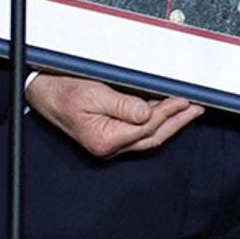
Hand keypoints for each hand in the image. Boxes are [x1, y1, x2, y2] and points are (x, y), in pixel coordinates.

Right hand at [26, 73, 203, 157]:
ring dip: (169, 121)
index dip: (168, 113)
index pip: (145, 128)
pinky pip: (139, 130)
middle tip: (196, 108)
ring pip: (148, 135)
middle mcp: (108, 145)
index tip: (183, 99)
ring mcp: (110, 141)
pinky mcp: (111, 133)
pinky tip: (167, 110)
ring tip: (188, 108)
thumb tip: (148, 113)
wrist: (43, 92)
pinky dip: (156, 120)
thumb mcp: (94, 95)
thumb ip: (123, 106)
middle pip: (152, 137)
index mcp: (103, 140)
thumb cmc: (62, 92)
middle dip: (177, 122)